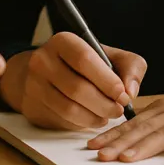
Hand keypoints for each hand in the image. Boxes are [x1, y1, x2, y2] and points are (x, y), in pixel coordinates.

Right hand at [0, 32, 146, 130]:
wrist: (44, 73)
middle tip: (119, 109)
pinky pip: (62, 120)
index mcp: (63, 41)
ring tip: (107, 115)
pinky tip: (92, 118)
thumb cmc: (82, 64)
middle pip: (77, 88)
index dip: (107, 81)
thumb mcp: (108, 56)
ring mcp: (34, 84)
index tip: (122, 94)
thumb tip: (130, 91)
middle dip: (105, 104)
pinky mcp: (33, 106)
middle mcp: (43, 60)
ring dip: (95, 117)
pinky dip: (83, 123)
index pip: (84, 60)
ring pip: (69, 108)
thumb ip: (130, 66)